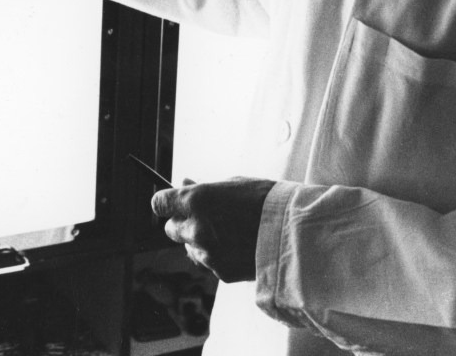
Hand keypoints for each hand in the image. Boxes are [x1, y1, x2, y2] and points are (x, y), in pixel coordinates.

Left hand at [151, 177, 276, 282]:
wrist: (296, 232)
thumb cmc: (267, 201)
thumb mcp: (233, 184)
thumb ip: (203, 188)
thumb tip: (183, 183)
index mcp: (195, 200)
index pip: (159, 203)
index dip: (166, 204)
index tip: (172, 204)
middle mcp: (195, 228)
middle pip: (170, 229)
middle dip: (182, 224)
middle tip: (202, 220)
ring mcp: (207, 252)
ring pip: (190, 248)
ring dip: (200, 242)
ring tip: (228, 235)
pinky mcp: (220, 271)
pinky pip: (209, 264)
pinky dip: (217, 258)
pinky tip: (238, 249)